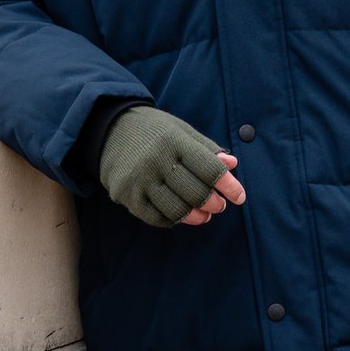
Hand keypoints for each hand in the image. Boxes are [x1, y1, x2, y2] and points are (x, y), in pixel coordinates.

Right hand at [98, 106, 246, 229]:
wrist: (109, 130)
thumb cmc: (154, 131)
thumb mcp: (182, 131)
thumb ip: (207, 149)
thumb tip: (232, 165)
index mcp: (174, 141)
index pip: (209, 168)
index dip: (229, 185)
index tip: (240, 197)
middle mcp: (156, 159)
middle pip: (195, 193)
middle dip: (214, 203)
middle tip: (220, 206)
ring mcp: (139, 179)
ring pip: (177, 210)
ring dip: (196, 217)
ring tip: (204, 214)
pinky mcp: (126, 194)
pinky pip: (156, 217)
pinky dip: (173, 220)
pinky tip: (181, 215)